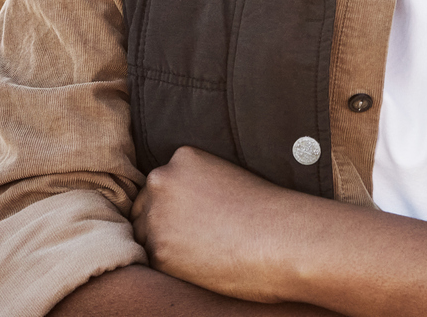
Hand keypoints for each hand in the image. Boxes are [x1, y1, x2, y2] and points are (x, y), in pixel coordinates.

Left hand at [131, 147, 315, 300]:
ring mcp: (156, 216)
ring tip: (201, 252)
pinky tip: (200, 265)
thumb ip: (196, 185)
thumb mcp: (226, 178)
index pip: (160, 186)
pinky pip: (153, 262)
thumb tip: (180, 210)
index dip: (175, 207)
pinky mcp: (158, 251)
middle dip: (163, 224)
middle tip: (196, 239)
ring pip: (144, 236)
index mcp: (182, 158)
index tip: (196, 220)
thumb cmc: (266, 212)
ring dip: (164, 246)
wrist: (282, 239)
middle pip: (144, 208)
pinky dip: (171, 267)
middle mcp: (162, 181)